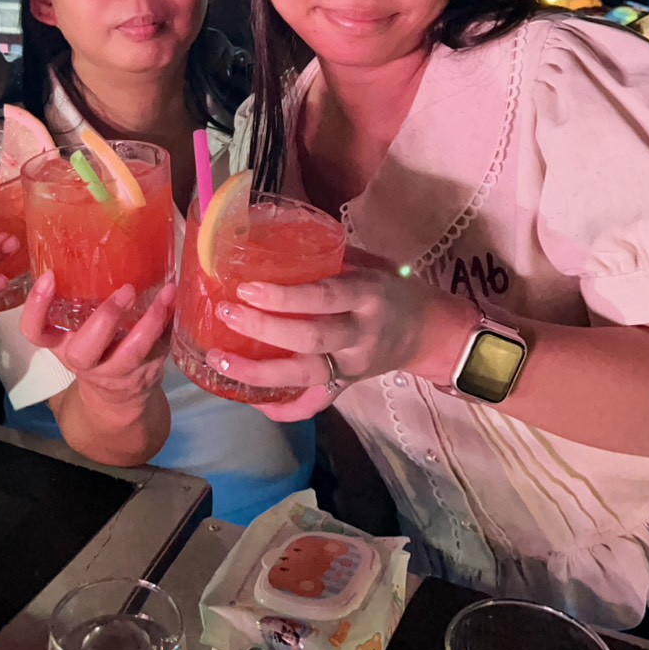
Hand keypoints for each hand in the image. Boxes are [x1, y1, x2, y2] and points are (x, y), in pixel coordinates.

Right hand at [21, 272, 175, 410]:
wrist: (116, 400)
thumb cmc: (94, 347)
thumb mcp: (76, 330)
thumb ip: (77, 301)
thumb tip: (95, 242)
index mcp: (60, 344)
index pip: (34, 331)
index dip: (36, 307)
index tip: (49, 277)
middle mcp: (82, 361)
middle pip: (83, 351)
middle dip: (105, 319)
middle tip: (126, 289)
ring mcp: (114, 373)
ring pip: (131, 353)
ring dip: (150, 322)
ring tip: (166, 293)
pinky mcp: (144, 375)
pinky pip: (159, 351)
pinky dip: (170, 325)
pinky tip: (178, 303)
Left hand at [205, 266, 476, 420]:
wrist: (429, 331)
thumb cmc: (391, 288)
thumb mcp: (369, 263)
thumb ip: (327, 258)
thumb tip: (269, 241)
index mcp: (367, 295)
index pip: (324, 297)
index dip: (285, 296)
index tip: (247, 288)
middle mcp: (360, 334)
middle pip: (310, 339)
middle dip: (263, 330)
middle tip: (226, 313)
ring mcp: (353, 366)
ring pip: (306, 376)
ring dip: (260, 373)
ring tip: (219, 361)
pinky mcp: (348, 386)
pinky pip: (316, 404)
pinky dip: (286, 408)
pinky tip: (254, 403)